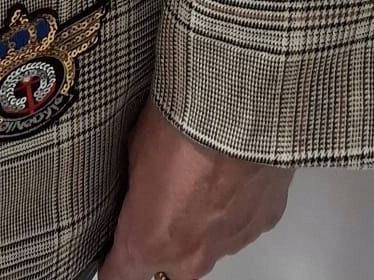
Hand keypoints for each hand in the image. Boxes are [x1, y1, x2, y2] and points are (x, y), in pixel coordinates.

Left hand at [97, 98, 292, 279]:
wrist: (239, 110)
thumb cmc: (180, 126)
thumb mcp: (134, 150)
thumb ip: (136, 186)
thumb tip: (139, 185)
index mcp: (148, 242)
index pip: (120, 275)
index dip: (114, 262)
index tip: (112, 252)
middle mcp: (190, 256)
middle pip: (169, 269)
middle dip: (162, 245)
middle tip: (160, 206)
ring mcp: (229, 243)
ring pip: (207, 246)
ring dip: (200, 222)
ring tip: (200, 176)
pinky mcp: (261, 223)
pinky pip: (240, 223)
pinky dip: (233, 204)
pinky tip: (229, 170)